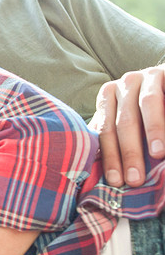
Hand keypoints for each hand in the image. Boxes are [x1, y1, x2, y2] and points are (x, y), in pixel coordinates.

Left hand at [91, 65, 164, 186]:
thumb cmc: (148, 110)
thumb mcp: (130, 121)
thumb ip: (115, 137)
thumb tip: (96, 171)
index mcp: (108, 98)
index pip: (105, 131)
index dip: (109, 157)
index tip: (115, 182)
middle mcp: (122, 86)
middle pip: (121, 123)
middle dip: (128, 153)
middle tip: (135, 179)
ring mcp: (143, 77)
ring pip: (143, 107)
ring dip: (150, 132)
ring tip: (156, 155)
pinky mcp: (162, 72)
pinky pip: (158, 98)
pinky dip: (161, 123)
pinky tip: (164, 143)